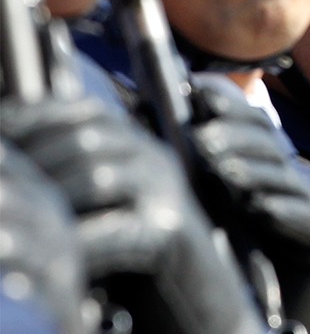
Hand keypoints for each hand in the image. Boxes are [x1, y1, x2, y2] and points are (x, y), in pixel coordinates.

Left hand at [0, 96, 261, 333]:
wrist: (192, 296)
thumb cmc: (134, 254)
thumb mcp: (103, 203)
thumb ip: (75, 172)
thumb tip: (15, 146)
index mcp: (138, 145)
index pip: (87, 112)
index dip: (40, 119)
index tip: (2, 133)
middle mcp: (157, 160)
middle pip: (88, 140)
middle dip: (36, 160)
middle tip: (2, 183)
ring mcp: (167, 193)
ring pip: (99, 177)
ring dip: (51, 199)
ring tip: (19, 217)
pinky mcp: (171, 232)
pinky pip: (114, 230)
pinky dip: (77, 240)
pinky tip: (55, 254)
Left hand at [188, 74, 309, 332]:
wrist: (253, 326)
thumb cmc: (222, 272)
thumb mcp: (198, 212)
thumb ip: (183, 169)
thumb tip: (139, 112)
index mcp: (258, 171)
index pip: (248, 121)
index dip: (227, 101)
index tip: (195, 91)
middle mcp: (287, 185)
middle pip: (269, 143)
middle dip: (236, 135)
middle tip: (201, 139)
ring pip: (287, 179)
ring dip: (254, 172)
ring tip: (222, 172)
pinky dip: (286, 213)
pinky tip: (259, 210)